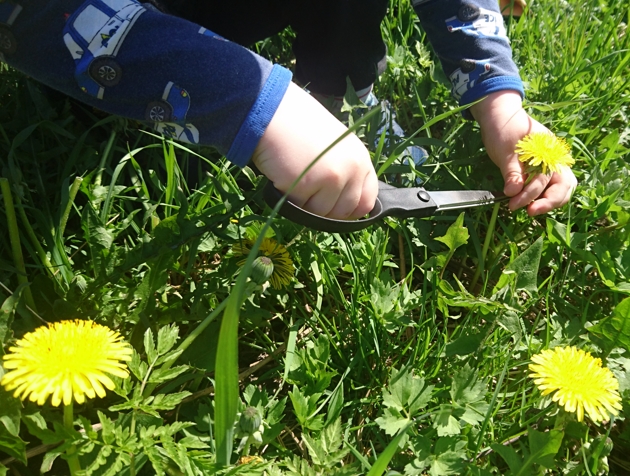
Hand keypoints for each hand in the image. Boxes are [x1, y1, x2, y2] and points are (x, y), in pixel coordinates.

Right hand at [252, 82, 377, 218]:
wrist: (274, 113)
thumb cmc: (300, 129)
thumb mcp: (336, 147)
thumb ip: (346, 173)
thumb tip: (345, 210)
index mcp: (361, 159)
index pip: (367, 202)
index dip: (350, 210)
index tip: (334, 208)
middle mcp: (352, 168)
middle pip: (344, 212)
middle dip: (325, 209)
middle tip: (309, 190)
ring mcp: (332, 177)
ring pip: (321, 213)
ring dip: (306, 204)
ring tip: (297, 177)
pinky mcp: (309, 184)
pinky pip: (300, 208)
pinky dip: (290, 198)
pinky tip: (286, 176)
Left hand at [470, 91, 576, 215]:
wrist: (499, 117)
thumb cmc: (503, 130)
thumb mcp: (504, 150)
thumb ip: (511, 171)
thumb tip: (513, 192)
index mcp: (550, 151)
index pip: (547, 179)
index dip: (532, 194)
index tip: (515, 204)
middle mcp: (555, 158)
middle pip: (564, 185)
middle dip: (549, 202)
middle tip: (529, 212)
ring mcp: (551, 163)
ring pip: (561, 187)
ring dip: (548, 201)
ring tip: (528, 209)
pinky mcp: (542, 169)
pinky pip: (550, 185)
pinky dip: (543, 196)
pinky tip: (528, 202)